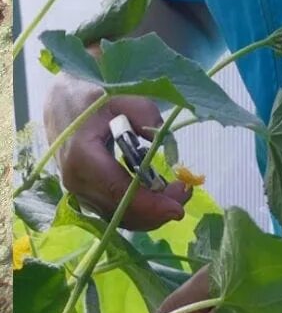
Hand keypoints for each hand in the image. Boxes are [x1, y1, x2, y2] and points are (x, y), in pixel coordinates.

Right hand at [44, 76, 190, 231]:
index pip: (117, 189)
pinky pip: (113, 210)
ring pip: (117, 215)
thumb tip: (163, 140)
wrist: (63, 104)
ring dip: (150, 212)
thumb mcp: (122, 96)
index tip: (177, 207)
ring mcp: (78, 191)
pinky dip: (138, 209)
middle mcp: (77, 180)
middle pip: (119, 209)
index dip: (148, 204)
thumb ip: (145, 114)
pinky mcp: (85, 194)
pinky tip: (160, 196)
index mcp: (82, 156)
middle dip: (156, 209)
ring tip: (179, 193)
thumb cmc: (93, 100)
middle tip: (186, 193)